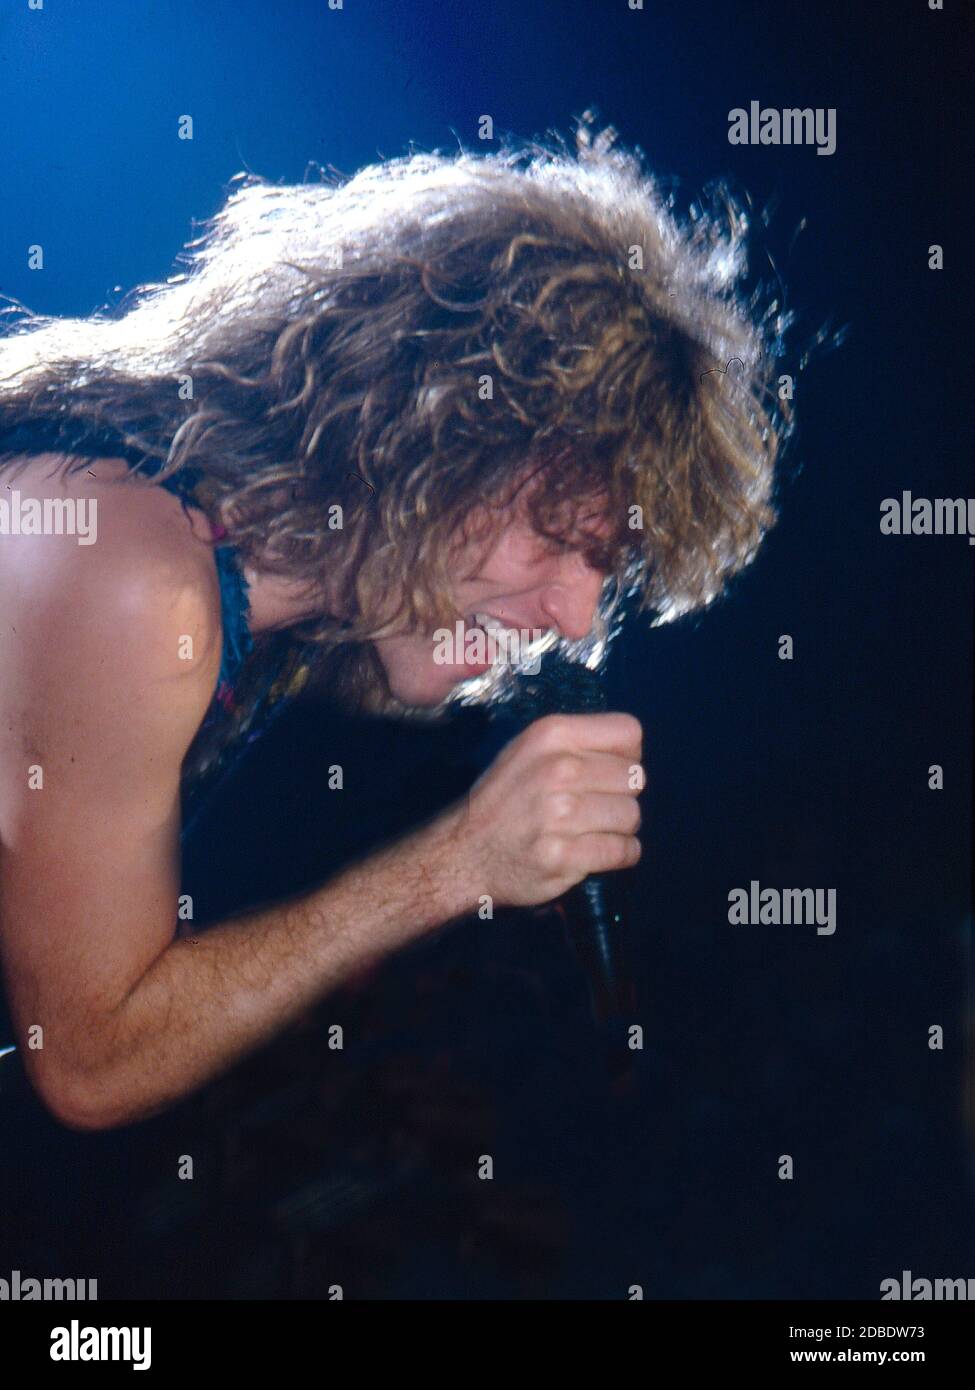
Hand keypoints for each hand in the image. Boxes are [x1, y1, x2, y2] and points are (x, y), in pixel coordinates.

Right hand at [448, 712, 643, 909]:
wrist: (465, 851)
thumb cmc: (504, 798)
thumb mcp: (529, 750)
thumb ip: (577, 743)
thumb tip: (632, 754)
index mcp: (551, 735)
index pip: (629, 732)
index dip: (626, 754)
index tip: (607, 772)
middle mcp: (558, 769)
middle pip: (634, 777)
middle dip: (621, 794)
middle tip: (595, 806)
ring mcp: (560, 815)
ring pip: (632, 815)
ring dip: (620, 827)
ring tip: (593, 830)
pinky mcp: (563, 856)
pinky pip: (623, 851)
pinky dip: (621, 854)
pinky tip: (600, 851)